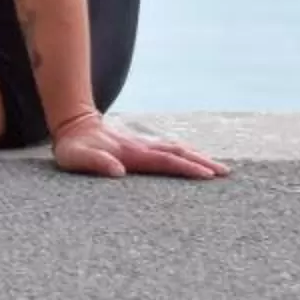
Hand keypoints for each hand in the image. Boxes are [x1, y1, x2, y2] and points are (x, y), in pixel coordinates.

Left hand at [48, 111, 228, 179]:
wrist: (73, 124)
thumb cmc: (73, 147)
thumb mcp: (77, 158)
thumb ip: (96, 162)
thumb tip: (118, 172)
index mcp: (132, 153)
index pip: (165, 160)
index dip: (186, 168)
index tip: (207, 175)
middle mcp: (142, 147)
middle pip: (179, 152)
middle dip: (203, 162)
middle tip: (226, 173)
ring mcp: (143, 144)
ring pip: (177, 148)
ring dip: (198, 157)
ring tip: (219, 167)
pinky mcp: (142, 146)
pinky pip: (170, 149)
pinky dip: (187, 153)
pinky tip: (194, 158)